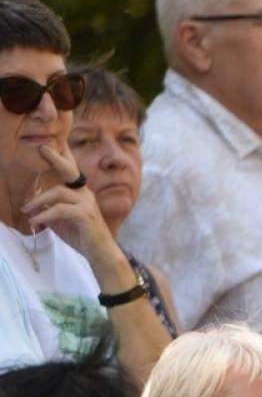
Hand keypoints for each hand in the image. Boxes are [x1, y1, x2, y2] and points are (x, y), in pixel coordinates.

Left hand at [22, 144, 118, 266]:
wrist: (101, 253)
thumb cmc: (82, 236)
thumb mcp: (61, 221)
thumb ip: (49, 210)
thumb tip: (32, 206)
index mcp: (80, 193)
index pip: (72, 170)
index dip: (63, 155)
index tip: (51, 143)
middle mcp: (85, 194)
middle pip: (71, 170)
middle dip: (56, 158)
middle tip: (42, 148)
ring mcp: (87, 203)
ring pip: (58, 192)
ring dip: (38, 201)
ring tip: (26, 211)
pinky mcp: (85, 215)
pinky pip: (60, 210)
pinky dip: (44, 215)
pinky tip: (35, 222)